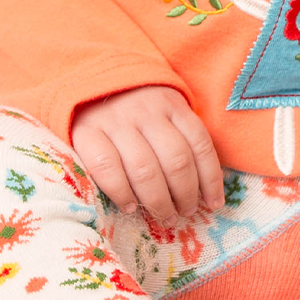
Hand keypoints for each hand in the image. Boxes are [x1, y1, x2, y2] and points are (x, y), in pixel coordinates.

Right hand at [71, 85, 224, 224]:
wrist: (89, 83)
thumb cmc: (134, 108)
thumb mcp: (164, 111)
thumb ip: (182, 138)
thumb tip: (205, 189)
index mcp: (172, 105)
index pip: (200, 144)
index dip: (211, 179)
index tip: (213, 204)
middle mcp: (147, 112)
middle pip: (175, 160)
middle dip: (185, 194)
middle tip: (184, 213)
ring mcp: (116, 121)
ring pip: (145, 168)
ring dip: (158, 200)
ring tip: (163, 216)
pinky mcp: (87, 132)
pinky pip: (107, 167)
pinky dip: (121, 192)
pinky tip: (129, 206)